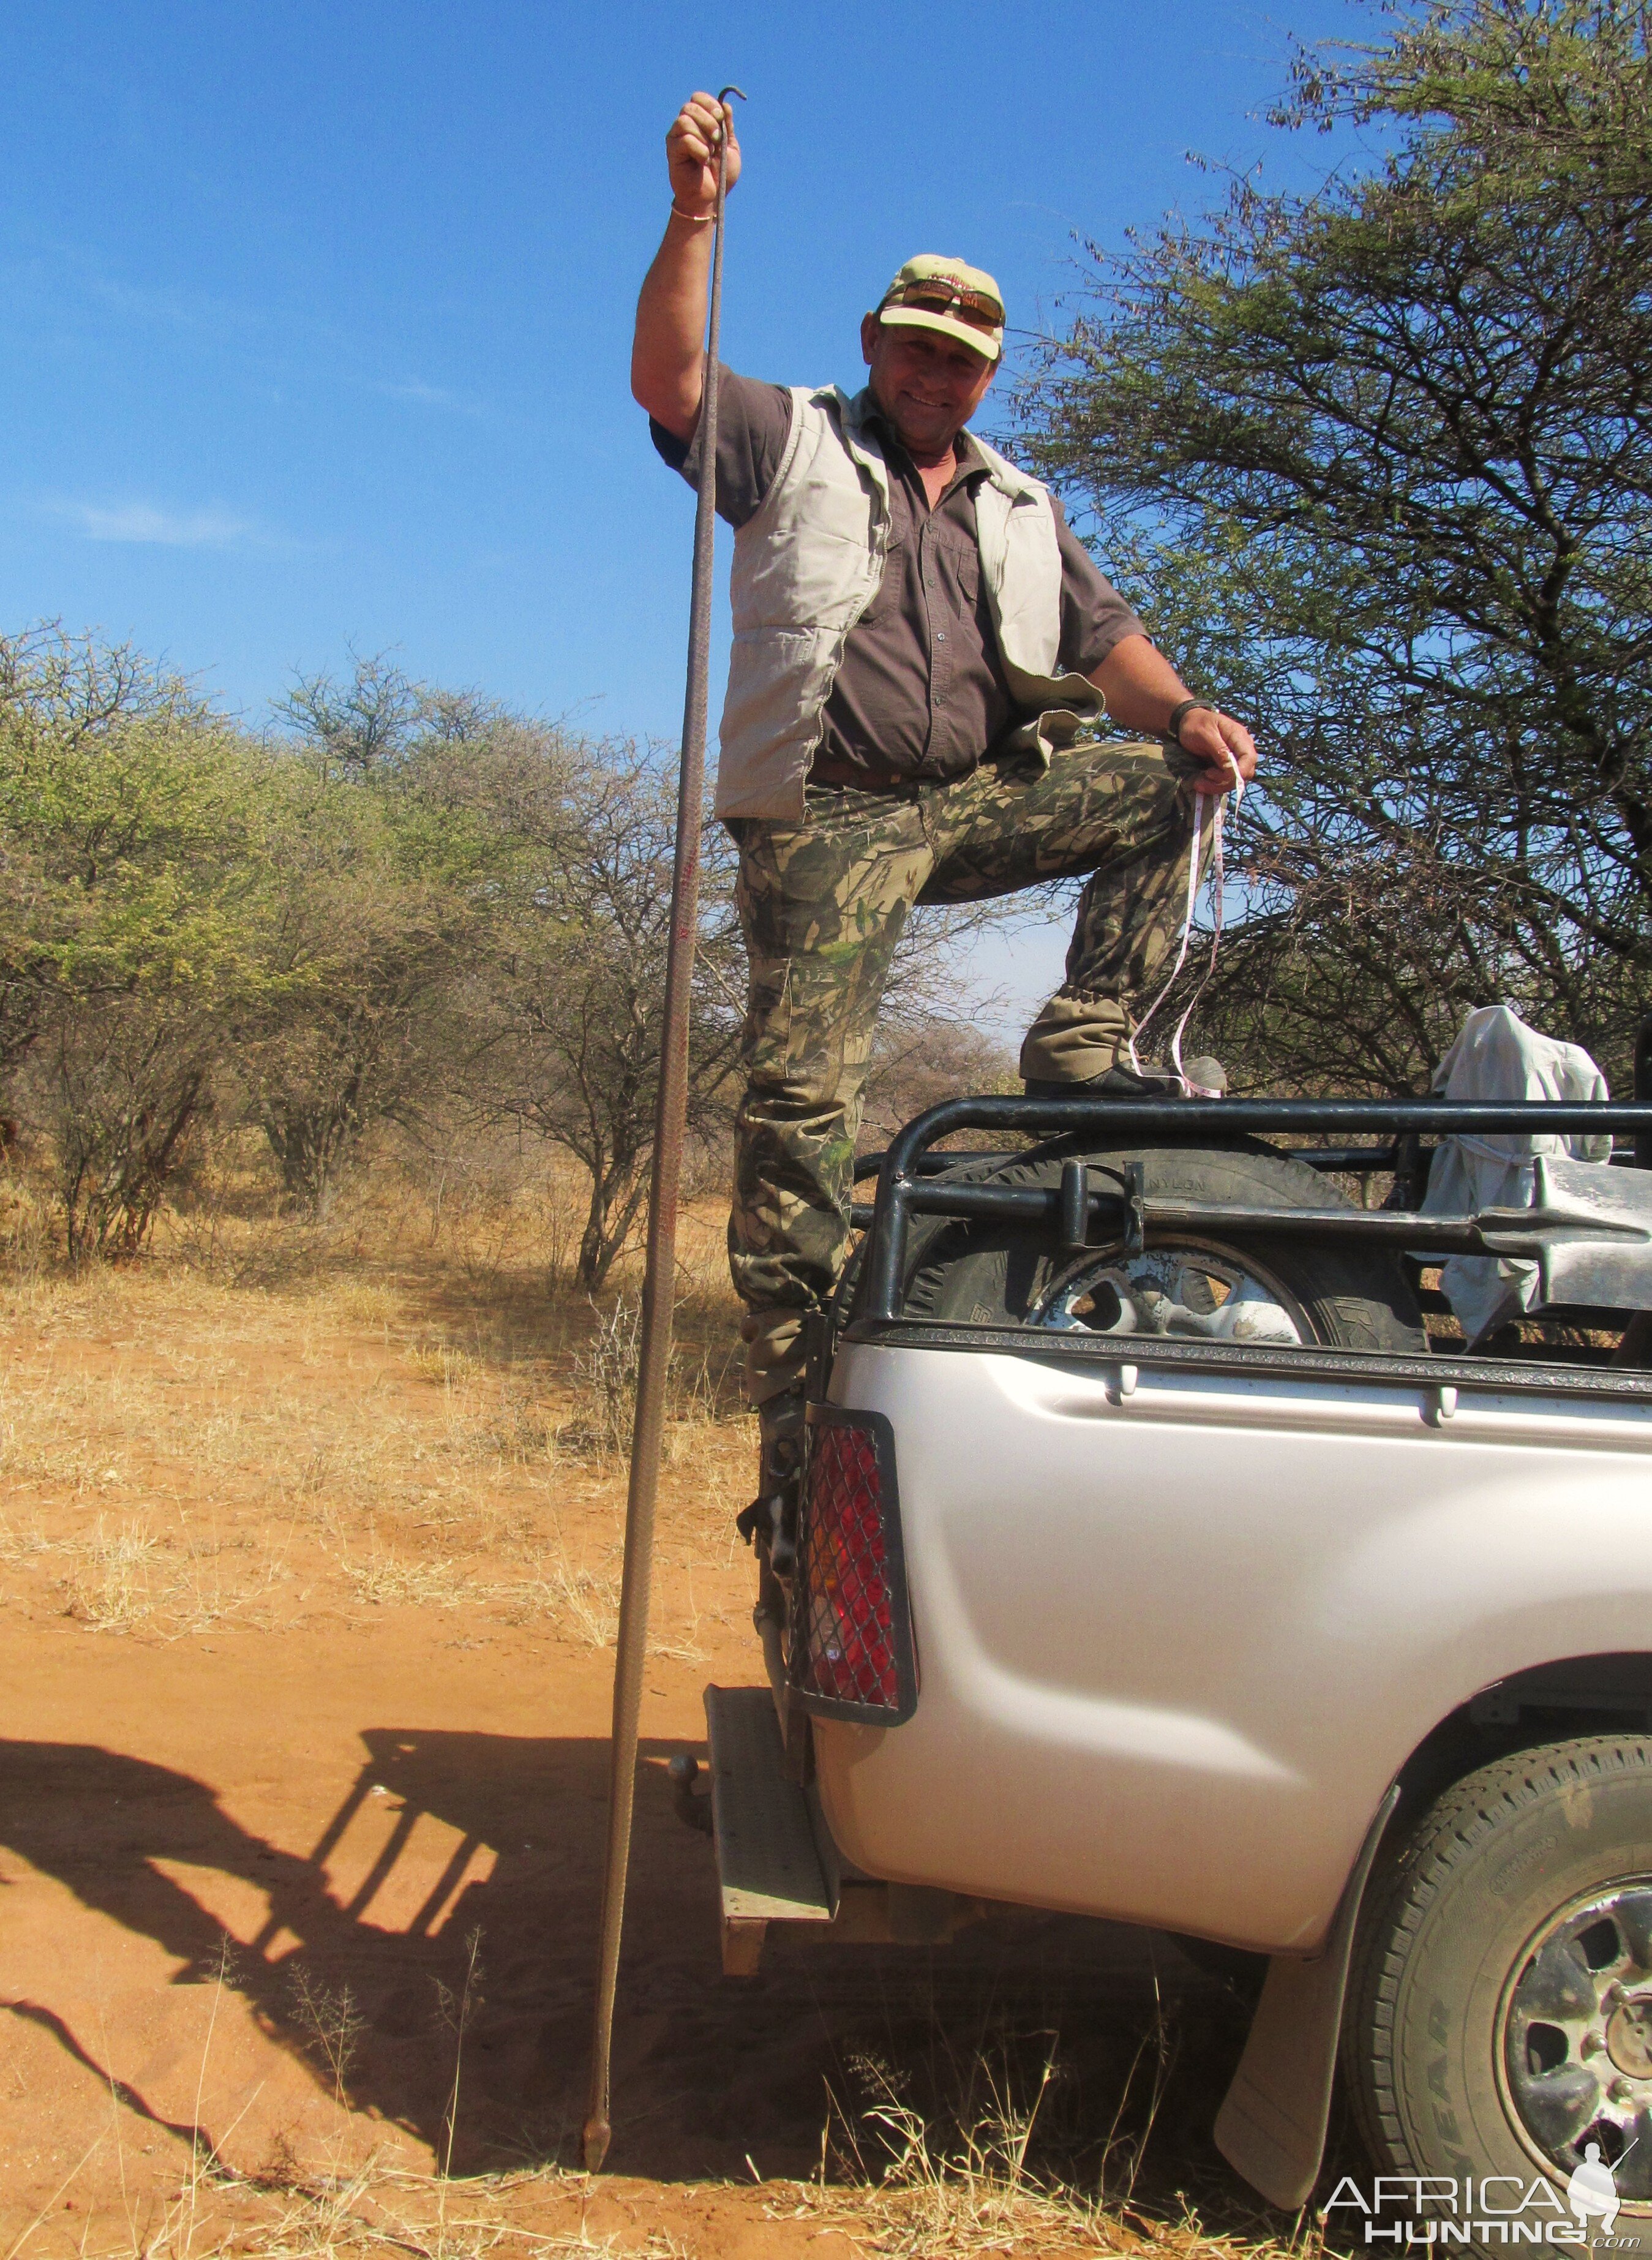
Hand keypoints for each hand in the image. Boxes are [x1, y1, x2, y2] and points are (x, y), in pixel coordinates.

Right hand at [667, 92, 740, 217]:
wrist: (711, 198)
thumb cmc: (720, 175)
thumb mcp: (729, 147)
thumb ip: (727, 126)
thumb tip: (726, 105)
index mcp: (699, 122)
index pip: (697, 98)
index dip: (709, 103)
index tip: (721, 117)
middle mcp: (685, 127)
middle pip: (690, 106)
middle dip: (708, 120)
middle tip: (717, 139)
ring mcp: (676, 138)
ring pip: (685, 120)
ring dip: (703, 135)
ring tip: (709, 153)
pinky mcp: (672, 151)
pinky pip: (685, 139)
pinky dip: (699, 149)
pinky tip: (701, 161)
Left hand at [1179, 707, 1257, 795]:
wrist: (1188, 723)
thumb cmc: (1196, 724)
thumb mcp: (1205, 734)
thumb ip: (1219, 749)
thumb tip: (1229, 766)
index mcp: (1239, 737)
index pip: (1249, 758)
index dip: (1240, 772)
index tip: (1220, 777)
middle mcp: (1241, 749)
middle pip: (1245, 772)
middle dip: (1225, 781)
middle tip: (1205, 777)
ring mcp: (1235, 759)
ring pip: (1236, 780)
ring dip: (1218, 786)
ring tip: (1198, 782)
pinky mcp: (1227, 767)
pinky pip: (1226, 781)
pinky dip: (1214, 785)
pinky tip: (1201, 782)